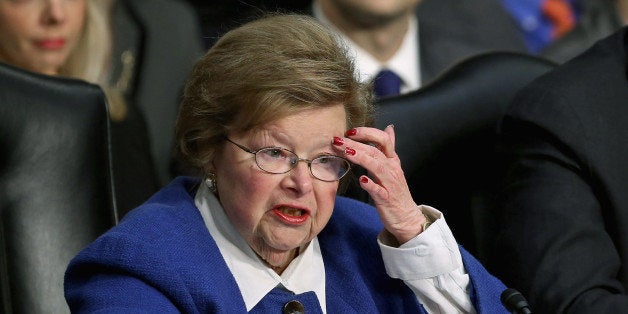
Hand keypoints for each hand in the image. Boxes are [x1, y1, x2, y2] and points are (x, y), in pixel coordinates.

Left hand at [333, 125, 428, 243]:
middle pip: (375, 150)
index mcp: (392, 160)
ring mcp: (389, 184)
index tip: (350, 131)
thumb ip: (389, 147)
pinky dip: (370, 184)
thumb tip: (389, 128)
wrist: (406, 217)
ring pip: (376, 166)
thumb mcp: (393, 166)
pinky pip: (378, 190)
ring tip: (346, 152)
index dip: (366, 133)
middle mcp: (392, 169)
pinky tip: (361, 180)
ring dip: (361, 158)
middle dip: (355, 143)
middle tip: (338, 139)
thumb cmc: (395, 192)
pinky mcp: (386, 199)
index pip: (382, 139)